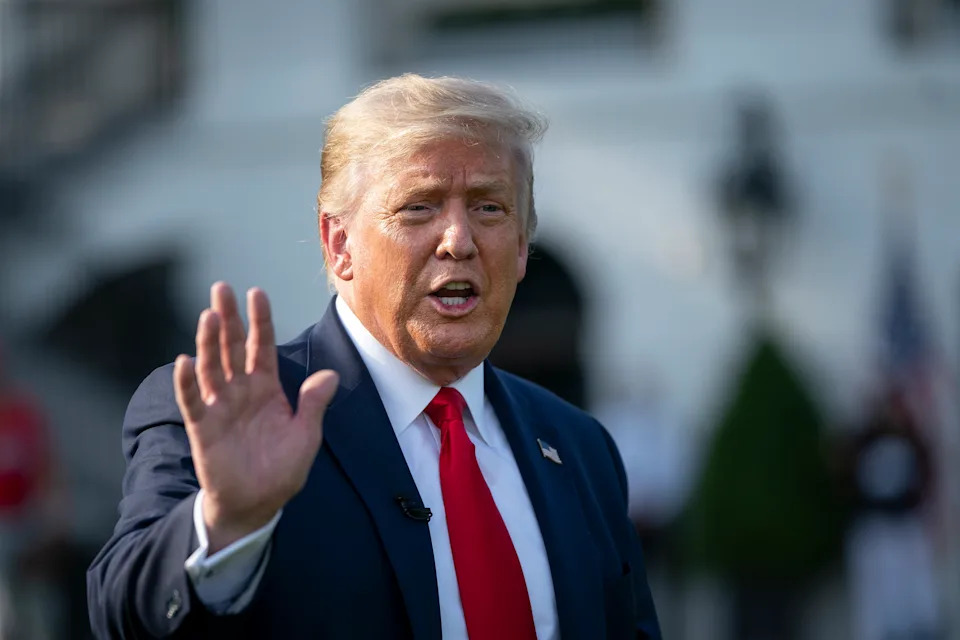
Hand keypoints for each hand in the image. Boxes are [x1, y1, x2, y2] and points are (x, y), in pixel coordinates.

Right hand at [174, 283, 337, 552]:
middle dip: (227, 318)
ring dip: (208, 342)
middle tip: (221, 288)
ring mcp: (219, 407)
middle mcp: (240, 391)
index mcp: (266, 388)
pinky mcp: (202, 427)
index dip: (260, 321)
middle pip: (231, 347)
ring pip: (211, 367)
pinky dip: (187, 383)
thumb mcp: (305, 436)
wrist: (256, 505)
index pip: (261, 346)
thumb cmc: (281, 470)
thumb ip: (313, 404)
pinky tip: (184, 361)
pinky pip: (192, 401)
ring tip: (208, 315)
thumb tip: (330, 374)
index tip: (257, 293)